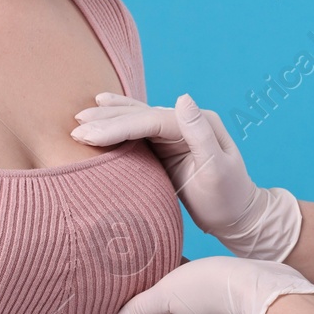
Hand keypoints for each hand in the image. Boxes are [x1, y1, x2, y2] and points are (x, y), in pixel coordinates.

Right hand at [72, 92, 303, 261]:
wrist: (238, 216)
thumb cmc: (228, 198)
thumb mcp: (218, 169)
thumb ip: (200, 134)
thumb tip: (182, 98)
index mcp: (199, 123)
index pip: (151, 120)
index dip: (119, 124)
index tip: (89, 133)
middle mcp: (187, 122)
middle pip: (140, 115)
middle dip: (107, 120)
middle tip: (75, 127)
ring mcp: (176, 133)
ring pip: (136, 118)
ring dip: (108, 117)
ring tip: (81, 116)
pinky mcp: (167, 146)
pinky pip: (138, 130)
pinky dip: (119, 121)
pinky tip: (103, 109)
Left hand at [113, 256, 313, 313]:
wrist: (265, 288)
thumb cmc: (212, 289)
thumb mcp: (168, 293)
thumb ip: (141, 307)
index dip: (131, 301)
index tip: (120, 284)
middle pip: (162, 303)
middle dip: (149, 289)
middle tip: (136, 266)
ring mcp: (212, 307)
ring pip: (182, 293)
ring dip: (170, 278)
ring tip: (158, 256)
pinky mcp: (230, 293)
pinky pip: (202, 283)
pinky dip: (190, 272)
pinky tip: (189, 257)